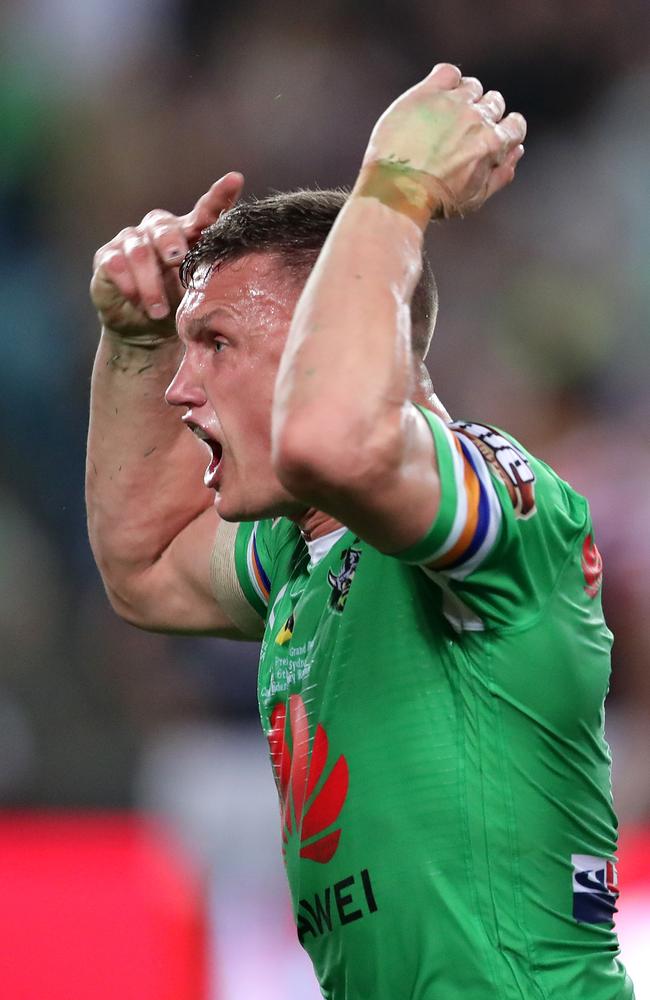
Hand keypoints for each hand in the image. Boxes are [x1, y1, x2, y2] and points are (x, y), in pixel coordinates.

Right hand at [90, 172, 243, 339]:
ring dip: (151, 283)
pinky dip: (129, 284)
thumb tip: (244, 274)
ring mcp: (131, 241)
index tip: (235, 180)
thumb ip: (213, 277)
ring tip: (159, 310)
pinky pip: (116, 264)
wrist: (146, 331)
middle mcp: (159, 231)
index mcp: (189, 235)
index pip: (206, 211)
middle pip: (164, 226)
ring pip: (139, 250)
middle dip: (171, 242)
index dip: (219, 195)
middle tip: (177, 259)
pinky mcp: (108, 258)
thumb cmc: (178, 306)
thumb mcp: (200, 294)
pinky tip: (136, 300)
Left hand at [362, 64, 525, 217]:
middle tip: (462, 132)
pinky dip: (447, 80)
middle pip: (494, 103)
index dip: (505, 131)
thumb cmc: (436, 200)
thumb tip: (516, 152)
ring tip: (446, 117)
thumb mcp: (475, 198)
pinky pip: (448, 72)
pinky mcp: (427, 93)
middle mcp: (477, 118)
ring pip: (472, 87)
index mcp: (493, 144)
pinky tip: (437, 96)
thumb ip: (501, 174)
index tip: (492, 136)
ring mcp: (452, 103)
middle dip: (483, 116)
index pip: (515, 125)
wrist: (398, 190)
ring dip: (465, 98)